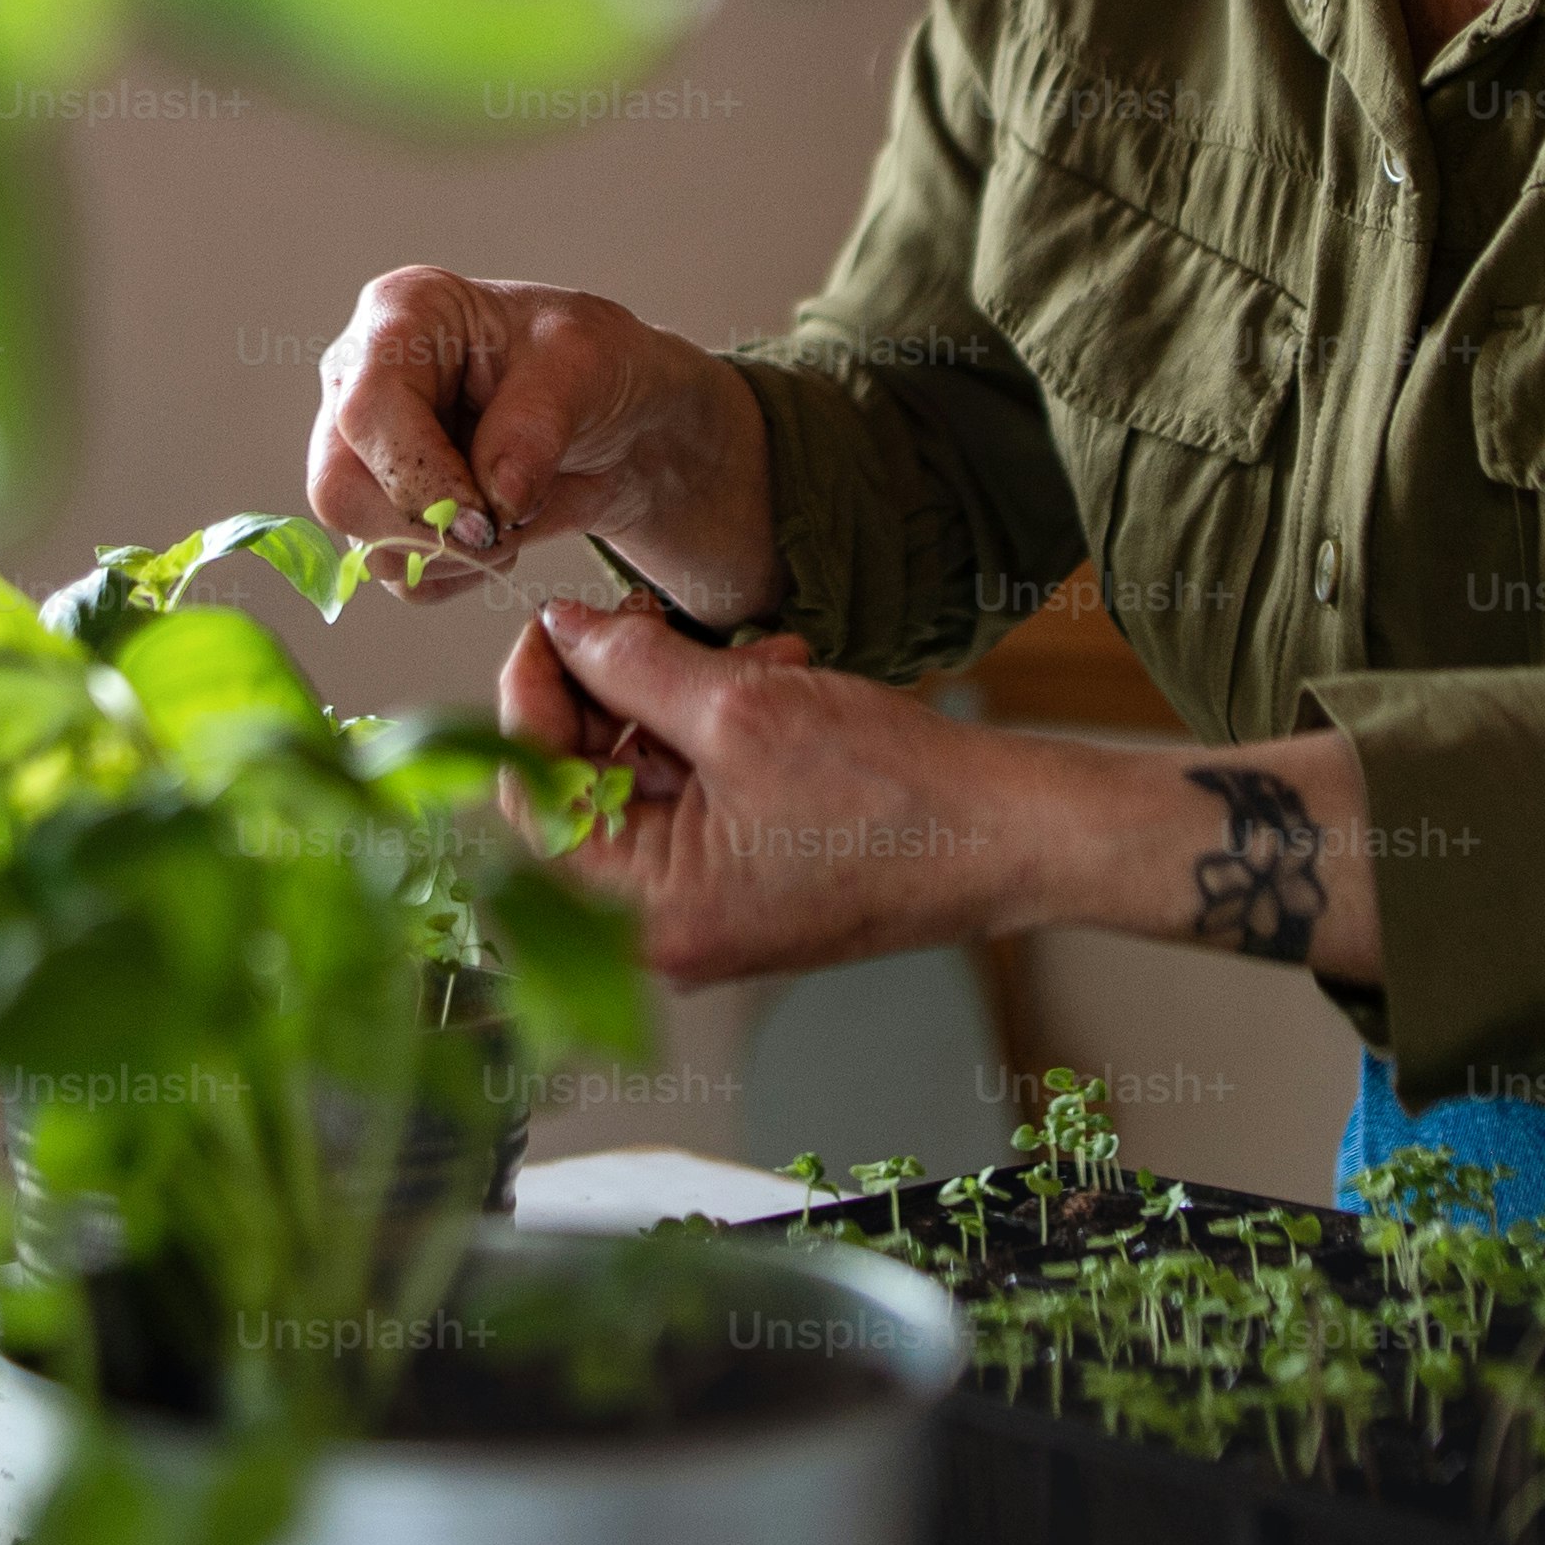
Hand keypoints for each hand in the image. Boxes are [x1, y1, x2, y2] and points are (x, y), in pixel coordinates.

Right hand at [302, 267, 775, 620]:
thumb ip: (536, 425)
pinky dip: (454, 574)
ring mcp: (366, 453)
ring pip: (365, 543)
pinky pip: (396, 575)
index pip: (368, 411)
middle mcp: (363, 384)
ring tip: (513, 517)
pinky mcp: (383, 510)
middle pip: (340, 488)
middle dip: (428, 528)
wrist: (618, 420)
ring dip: (450, 555)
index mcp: (400, 317)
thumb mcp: (585, 366)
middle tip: (502, 528)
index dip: (418, 476)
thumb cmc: (592, 364)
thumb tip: (495, 500)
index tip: (485, 518)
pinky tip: (497, 537)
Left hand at [497, 597, 1051, 982]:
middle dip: (622, 689)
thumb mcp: (741, 708)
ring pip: (647, 777)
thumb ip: (632, 666)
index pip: (534, 798)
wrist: (1011, 835)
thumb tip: (561, 629)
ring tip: (761, 652)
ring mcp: (706, 906)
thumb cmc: (891, 796)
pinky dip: (724, 726)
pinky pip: (698, 792)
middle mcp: (661, 929)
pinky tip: (782, 675)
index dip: (533, 698)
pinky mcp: (745, 878)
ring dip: (685, 697)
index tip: (552, 624)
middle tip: (651, 615)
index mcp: (642, 916)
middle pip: (586, 785)